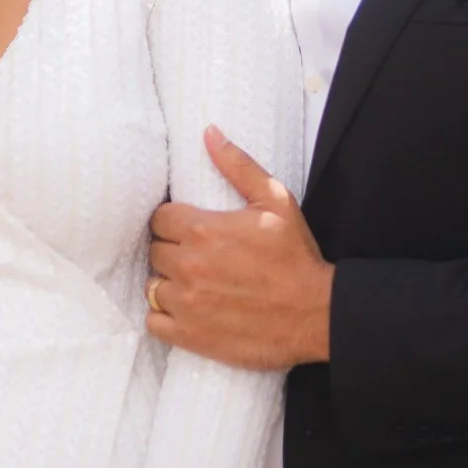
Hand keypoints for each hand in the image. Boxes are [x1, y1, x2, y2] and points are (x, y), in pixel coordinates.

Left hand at [146, 127, 332, 372]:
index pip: (159, 219)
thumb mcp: (276, 201)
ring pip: (152, 286)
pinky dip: (164, 316)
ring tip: (193, 284)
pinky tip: (186, 310)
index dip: (174, 223)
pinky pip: (153, 322)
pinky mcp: (189, 335)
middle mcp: (187, 265)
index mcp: (202, 229)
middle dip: (172, 251)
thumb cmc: (296, 257)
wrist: (315, 314)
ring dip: (168, 284)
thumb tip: (209, 133)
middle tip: (197, 257)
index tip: (190, 230)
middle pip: (155, 251)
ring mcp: (186, 303)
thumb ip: (238, 165)